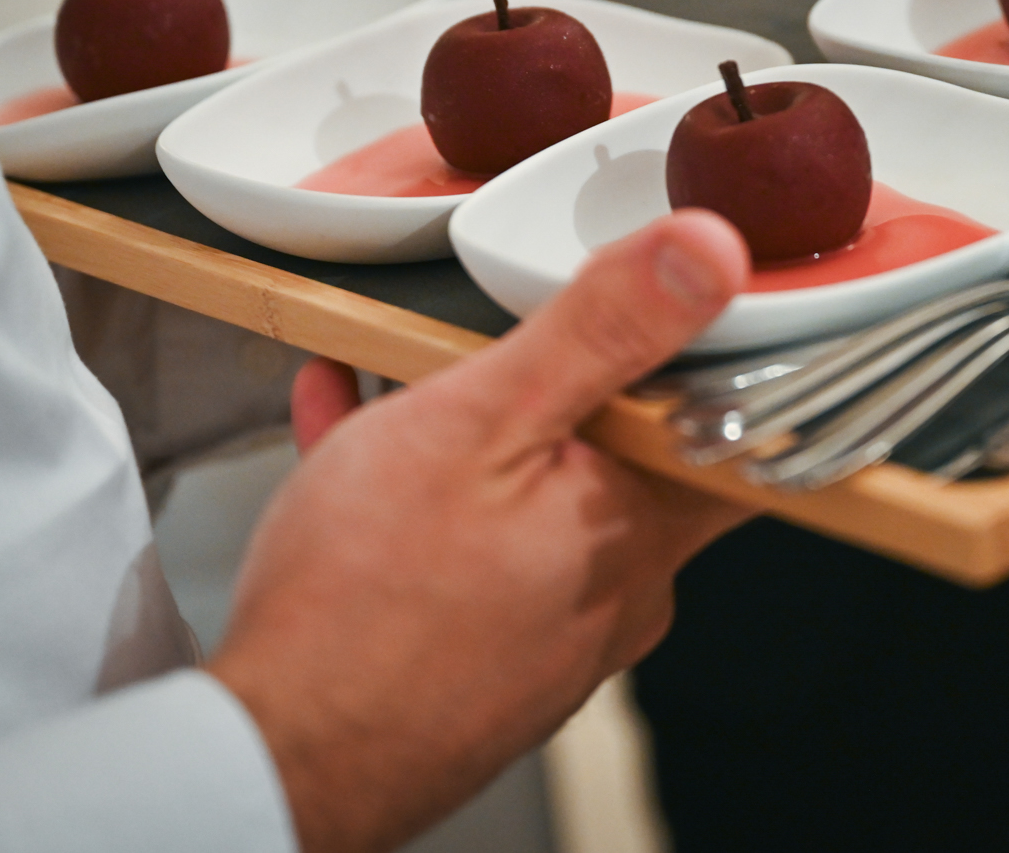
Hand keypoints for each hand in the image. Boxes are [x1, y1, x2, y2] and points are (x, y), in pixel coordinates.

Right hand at [207, 210, 753, 852]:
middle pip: (620, 457)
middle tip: (493, 337)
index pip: (732, 431)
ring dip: (473, 432)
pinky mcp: (487, 664)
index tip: (668, 313)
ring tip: (390, 372)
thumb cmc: (367, 601)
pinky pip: (475, 555)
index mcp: (643, 526)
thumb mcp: (487, 419)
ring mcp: (553, 637)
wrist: (275, 755)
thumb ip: (603, 330)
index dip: (706, 360)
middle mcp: (619, 593)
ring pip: (534, 500)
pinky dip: (428, 495)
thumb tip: (712, 253)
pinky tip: (352, 435)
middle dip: (555, 387)